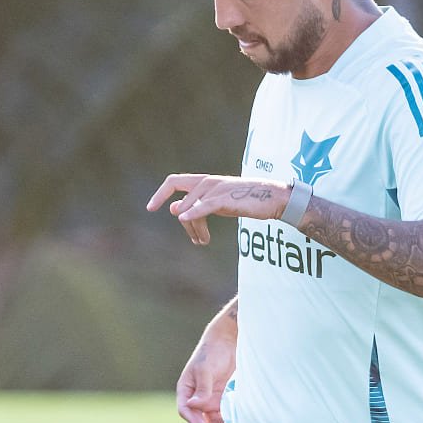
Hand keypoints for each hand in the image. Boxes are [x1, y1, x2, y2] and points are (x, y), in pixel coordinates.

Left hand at [146, 174, 288, 244]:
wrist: (272, 199)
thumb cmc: (244, 200)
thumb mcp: (216, 203)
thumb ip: (195, 205)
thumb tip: (174, 209)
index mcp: (204, 181)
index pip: (174, 181)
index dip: (160, 193)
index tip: (149, 208)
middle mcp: (207, 181)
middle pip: (177, 192)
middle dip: (167, 205)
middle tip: (176, 226)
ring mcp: (216, 189)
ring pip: (190, 207)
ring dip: (193, 228)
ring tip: (202, 241)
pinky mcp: (225, 199)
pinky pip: (204, 206)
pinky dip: (193, 212)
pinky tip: (184, 219)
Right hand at [177, 315, 236, 422]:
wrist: (230, 342)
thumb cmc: (212, 352)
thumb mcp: (205, 368)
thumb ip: (201, 388)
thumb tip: (194, 405)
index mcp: (186, 390)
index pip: (185, 409)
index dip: (191, 419)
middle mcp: (197, 399)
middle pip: (196, 421)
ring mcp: (210, 401)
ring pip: (211, 422)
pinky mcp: (224, 401)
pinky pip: (224, 417)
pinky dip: (227, 422)